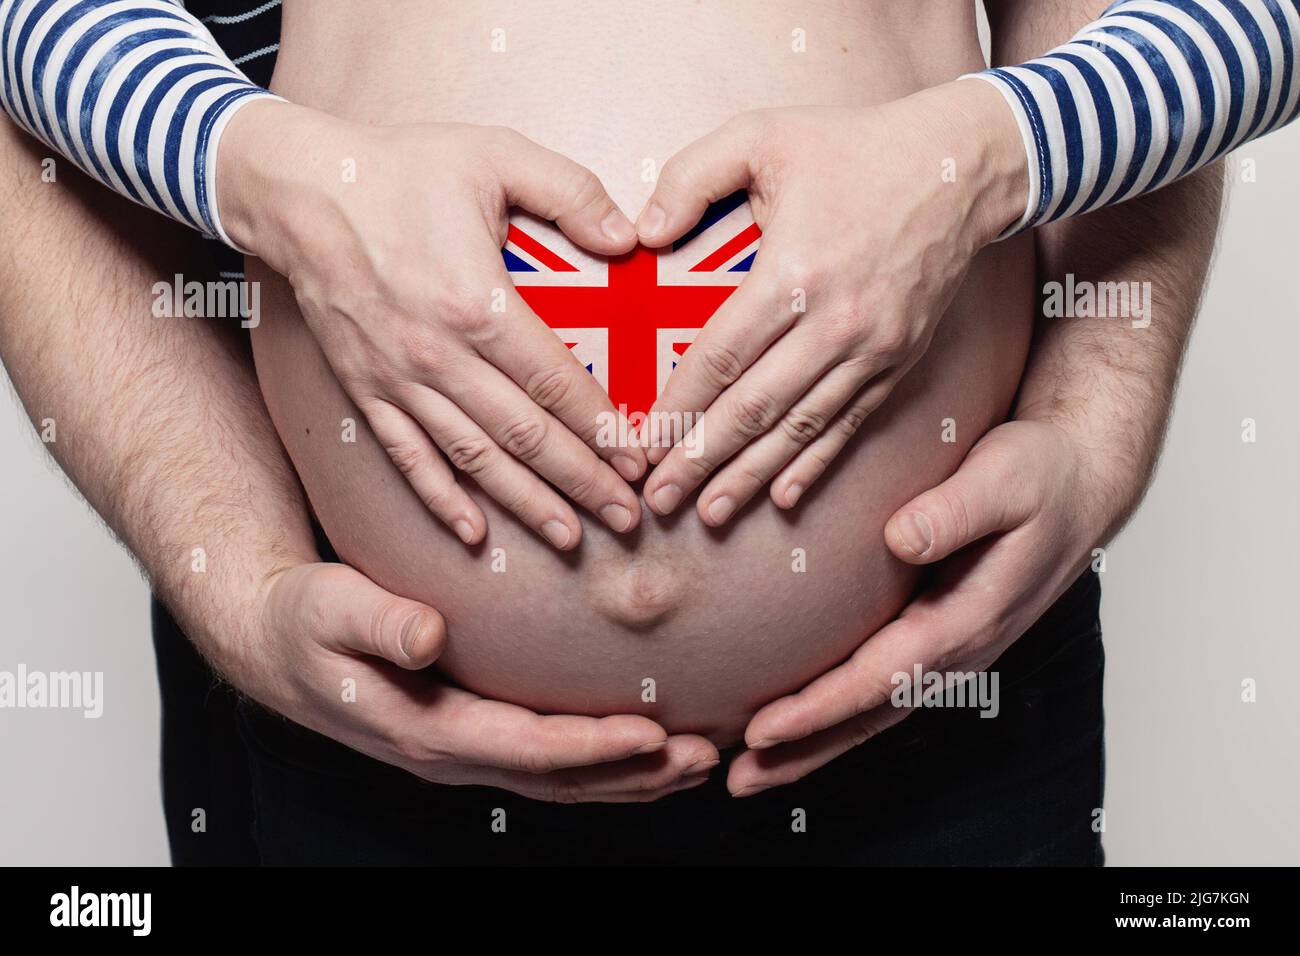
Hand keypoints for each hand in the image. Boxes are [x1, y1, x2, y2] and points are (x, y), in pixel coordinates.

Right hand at [219, 101, 646, 550]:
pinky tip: (474, 533)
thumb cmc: (402, 169)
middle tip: (627, 518)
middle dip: (581, 482)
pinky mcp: (366, 390)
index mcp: (475, 303)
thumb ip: (571, 191)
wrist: (299, 189)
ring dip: (526, 503)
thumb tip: (630, 238)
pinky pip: (408, 457)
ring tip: (571, 537)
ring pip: (473, 458)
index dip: (603, 429)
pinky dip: (441, 498)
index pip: (556, 384)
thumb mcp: (496, 153)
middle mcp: (437, 356)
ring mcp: (398, 380)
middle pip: (524, 435)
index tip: (639, 459)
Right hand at [223, 560, 718, 802]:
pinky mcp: (473, 733)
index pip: (527, 748)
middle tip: (704, 757)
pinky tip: (643, 750)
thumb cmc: (303, 622)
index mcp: (427, 728)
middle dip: (634, 773)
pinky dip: (602, 763)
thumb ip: (378, 622)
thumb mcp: (329, 609)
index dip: (592, 746)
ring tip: (694, 761)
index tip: (652, 733)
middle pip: (559, 778)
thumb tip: (429, 636)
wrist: (276, 644)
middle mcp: (453, 752)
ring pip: (561, 778)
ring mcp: (465, 749)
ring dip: (630, 776)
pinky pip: (548, 762)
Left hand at [636, 80, 1026, 523]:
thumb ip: (691, 175)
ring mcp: (871, 350)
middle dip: (700, 460)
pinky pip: (848, 425)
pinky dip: (813, 464)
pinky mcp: (896, 362)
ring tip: (708, 514)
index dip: (677, 409)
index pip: (719, 359)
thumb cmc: (854, 148)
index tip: (641, 442)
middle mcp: (835, 325)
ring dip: (750, 476)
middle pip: (753, 409)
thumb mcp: (763, 135)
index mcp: (794, 273)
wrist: (962, 168)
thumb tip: (641, 233)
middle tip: (659, 498)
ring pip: (799, 429)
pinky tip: (782, 497)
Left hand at [724, 419, 1106, 795]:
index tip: (763, 731)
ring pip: (874, 711)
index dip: (821, 707)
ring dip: (815, 746)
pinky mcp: (937, 636)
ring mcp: (949, 648)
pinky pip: (881, 690)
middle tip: (738, 780)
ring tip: (753, 773)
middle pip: (871, 714)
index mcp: (970, 616)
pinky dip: (837, 718)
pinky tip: (798, 726)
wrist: (1079, 482)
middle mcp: (959, 647)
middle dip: (804, 751)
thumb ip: (956, 509)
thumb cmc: (1040, 477)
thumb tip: (901, 538)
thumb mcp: (1006, 477)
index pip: (881, 676)